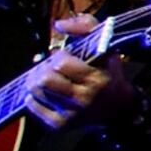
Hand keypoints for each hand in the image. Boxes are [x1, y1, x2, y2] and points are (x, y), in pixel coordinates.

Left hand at [22, 18, 140, 128]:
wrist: (118, 109)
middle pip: (44, 79)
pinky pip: (32, 106)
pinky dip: (33, 97)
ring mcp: (70, 115)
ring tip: (46, 79)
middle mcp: (84, 99)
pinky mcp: (58, 125)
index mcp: (97, 79)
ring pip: (35, 91)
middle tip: (51, 68)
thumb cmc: (108, 73)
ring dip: (36, 81)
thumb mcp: (106, 46)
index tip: (66, 58)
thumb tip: (58, 25)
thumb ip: (85, 27)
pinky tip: (46, 93)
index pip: (61, 63)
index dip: (59, 57)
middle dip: (44, 69)